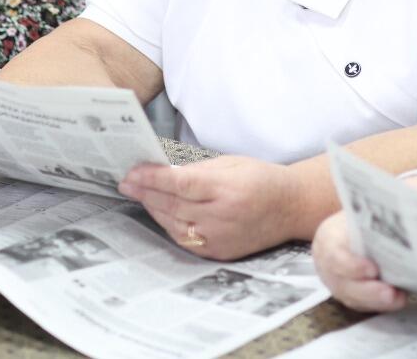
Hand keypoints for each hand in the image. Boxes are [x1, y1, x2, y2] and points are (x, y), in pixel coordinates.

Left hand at [118, 156, 297, 260]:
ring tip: (138, 193)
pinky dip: (168, 224)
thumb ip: (196, 170)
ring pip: (173, 223)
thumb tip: (162, 171)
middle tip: (126, 182)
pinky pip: (183, 238)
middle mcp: (221, 216)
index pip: (180, 184)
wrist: (290, 208)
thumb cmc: (260, 179)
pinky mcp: (218, 252)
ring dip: (152, 208)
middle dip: (145, 192)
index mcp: (226, 188)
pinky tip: (159, 211)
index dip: (152, 178)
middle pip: (172, 205)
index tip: (132, 172)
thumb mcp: (231, 163)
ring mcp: (219, 237)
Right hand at [312, 211, 409, 311]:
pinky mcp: (348, 294)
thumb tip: (413, 204)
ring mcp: (336, 282)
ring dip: (376, 301)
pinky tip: (397, 299)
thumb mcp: (362, 213)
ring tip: (398, 298)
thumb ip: (378, 217)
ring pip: (353, 297)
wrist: (345, 231)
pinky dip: (379, 304)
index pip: (335, 255)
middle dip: (369, 290)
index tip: (374, 269)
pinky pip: (361, 304)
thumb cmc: (357, 220)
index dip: (353, 265)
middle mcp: (327, 264)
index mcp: (328, 239)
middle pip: (344, 283)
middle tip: (391, 292)